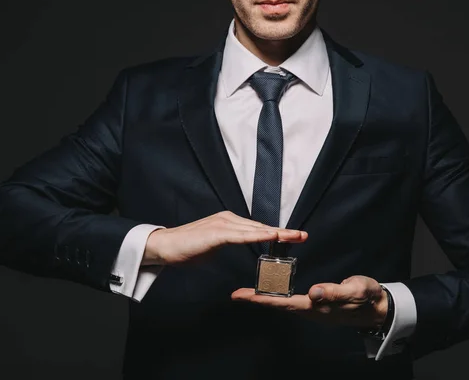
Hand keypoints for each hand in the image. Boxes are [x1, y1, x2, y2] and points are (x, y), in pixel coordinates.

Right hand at [142, 211, 307, 264]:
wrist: (165, 246)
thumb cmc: (187, 248)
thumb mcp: (213, 247)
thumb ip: (228, 244)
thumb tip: (238, 246)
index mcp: (229, 223)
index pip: (257, 228)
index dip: (276, 232)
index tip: (294, 236)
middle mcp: (228, 219)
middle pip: (261, 226)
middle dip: (283, 231)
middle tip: (303, 234)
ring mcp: (223, 224)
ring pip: (255, 229)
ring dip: (276, 233)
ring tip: (294, 236)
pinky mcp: (217, 233)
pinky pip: (241, 235)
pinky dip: (258, 236)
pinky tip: (270, 237)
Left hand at [232, 275, 387, 328]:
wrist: (377, 307)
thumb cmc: (367, 297)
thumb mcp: (356, 290)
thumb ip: (336, 292)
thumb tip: (314, 292)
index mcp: (317, 306)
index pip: (284, 303)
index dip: (262, 299)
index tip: (243, 296)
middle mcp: (311, 309)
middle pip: (278, 305)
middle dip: (257, 300)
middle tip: (237, 294)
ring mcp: (313, 308)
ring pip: (283, 303)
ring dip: (265, 298)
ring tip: (248, 292)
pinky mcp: (316, 303)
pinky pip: (291, 300)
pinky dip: (277, 295)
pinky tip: (271, 289)